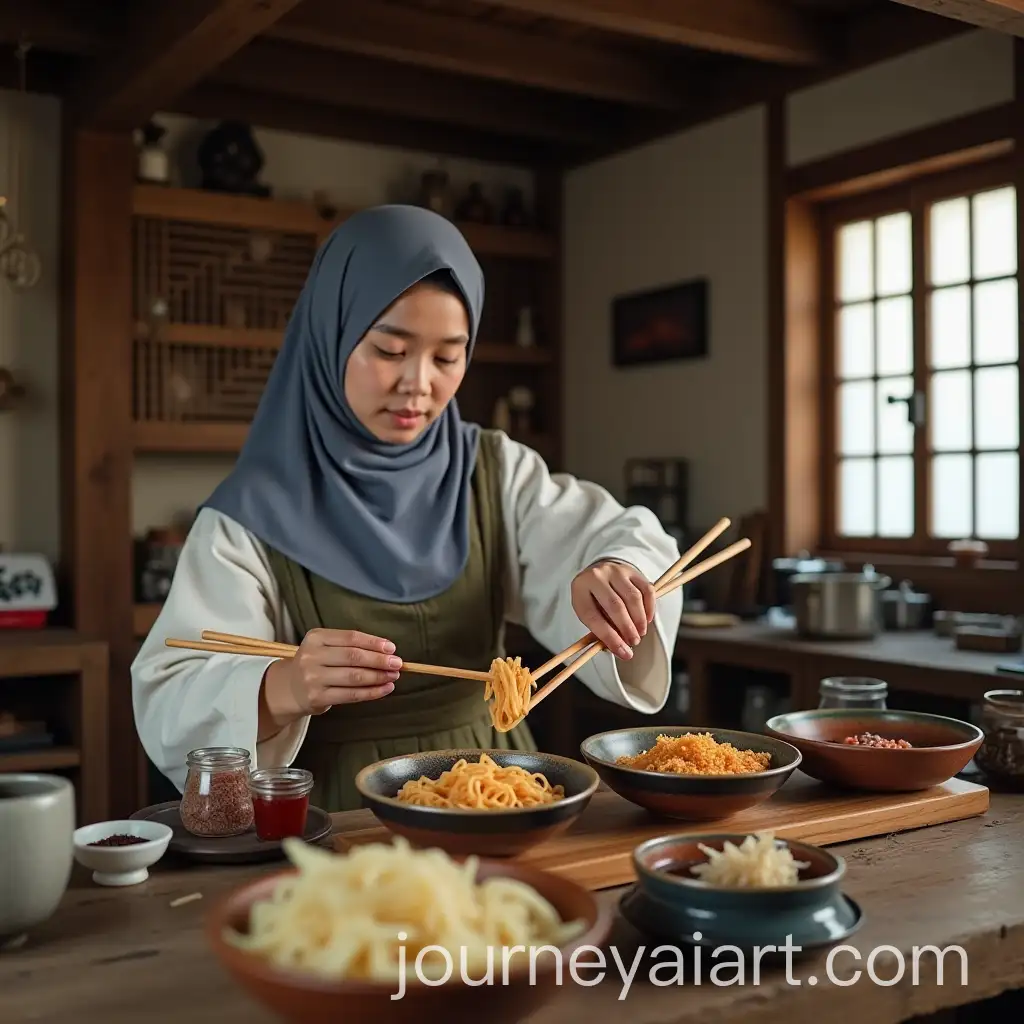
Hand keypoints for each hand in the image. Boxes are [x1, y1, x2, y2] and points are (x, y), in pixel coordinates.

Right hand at [262, 628, 401, 722]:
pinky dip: (372, 692)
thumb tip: (387, 651)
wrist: (289, 688)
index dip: (374, 643)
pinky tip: (385, 689)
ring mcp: (313, 678)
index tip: (392, 648)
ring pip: (354, 677)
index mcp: (316, 637)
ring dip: (379, 677)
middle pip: (354, 657)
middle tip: (398, 664)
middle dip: (380, 660)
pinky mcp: (317, 697)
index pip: (351, 637)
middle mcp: (312, 656)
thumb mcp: (325, 647)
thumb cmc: (316, 663)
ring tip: (394, 676)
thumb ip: (351, 646)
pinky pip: (351, 695)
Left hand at [570, 560, 655, 659]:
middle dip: (627, 628)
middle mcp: (597, 576)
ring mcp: (616, 570)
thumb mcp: (589, 613)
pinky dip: (650, 608)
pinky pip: (646, 589)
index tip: (623, 652)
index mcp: (580, 589)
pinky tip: (647, 620)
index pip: (593, 616)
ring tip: (640, 633)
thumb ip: (602, 630)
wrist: (598, 573)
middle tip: (634, 643)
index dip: (609, 637)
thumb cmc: (593, 599)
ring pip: (633, 597)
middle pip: (615, 606)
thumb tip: (623, 652)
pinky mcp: (632, 571)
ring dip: (639, 619)